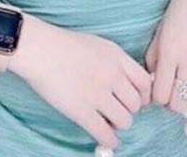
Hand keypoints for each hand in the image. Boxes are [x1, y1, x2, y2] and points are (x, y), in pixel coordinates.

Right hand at [10, 19, 152, 150]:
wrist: (40, 49)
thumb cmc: (66, 45)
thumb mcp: (100, 45)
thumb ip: (117, 62)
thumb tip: (130, 84)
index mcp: (118, 57)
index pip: (146, 83)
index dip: (143, 95)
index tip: (136, 100)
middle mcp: (112, 76)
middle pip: (136, 105)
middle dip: (128, 110)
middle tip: (117, 110)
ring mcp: (98, 94)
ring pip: (125, 121)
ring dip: (118, 124)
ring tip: (108, 121)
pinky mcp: (82, 112)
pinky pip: (106, 134)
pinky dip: (110, 140)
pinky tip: (107, 138)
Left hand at [144, 0, 186, 117]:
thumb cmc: (182, 2)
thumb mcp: (161, 27)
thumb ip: (154, 55)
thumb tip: (153, 80)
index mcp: (170, 52)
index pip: (160, 95)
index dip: (156, 98)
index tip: (157, 90)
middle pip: (178, 104)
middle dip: (172, 104)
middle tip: (171, 93)